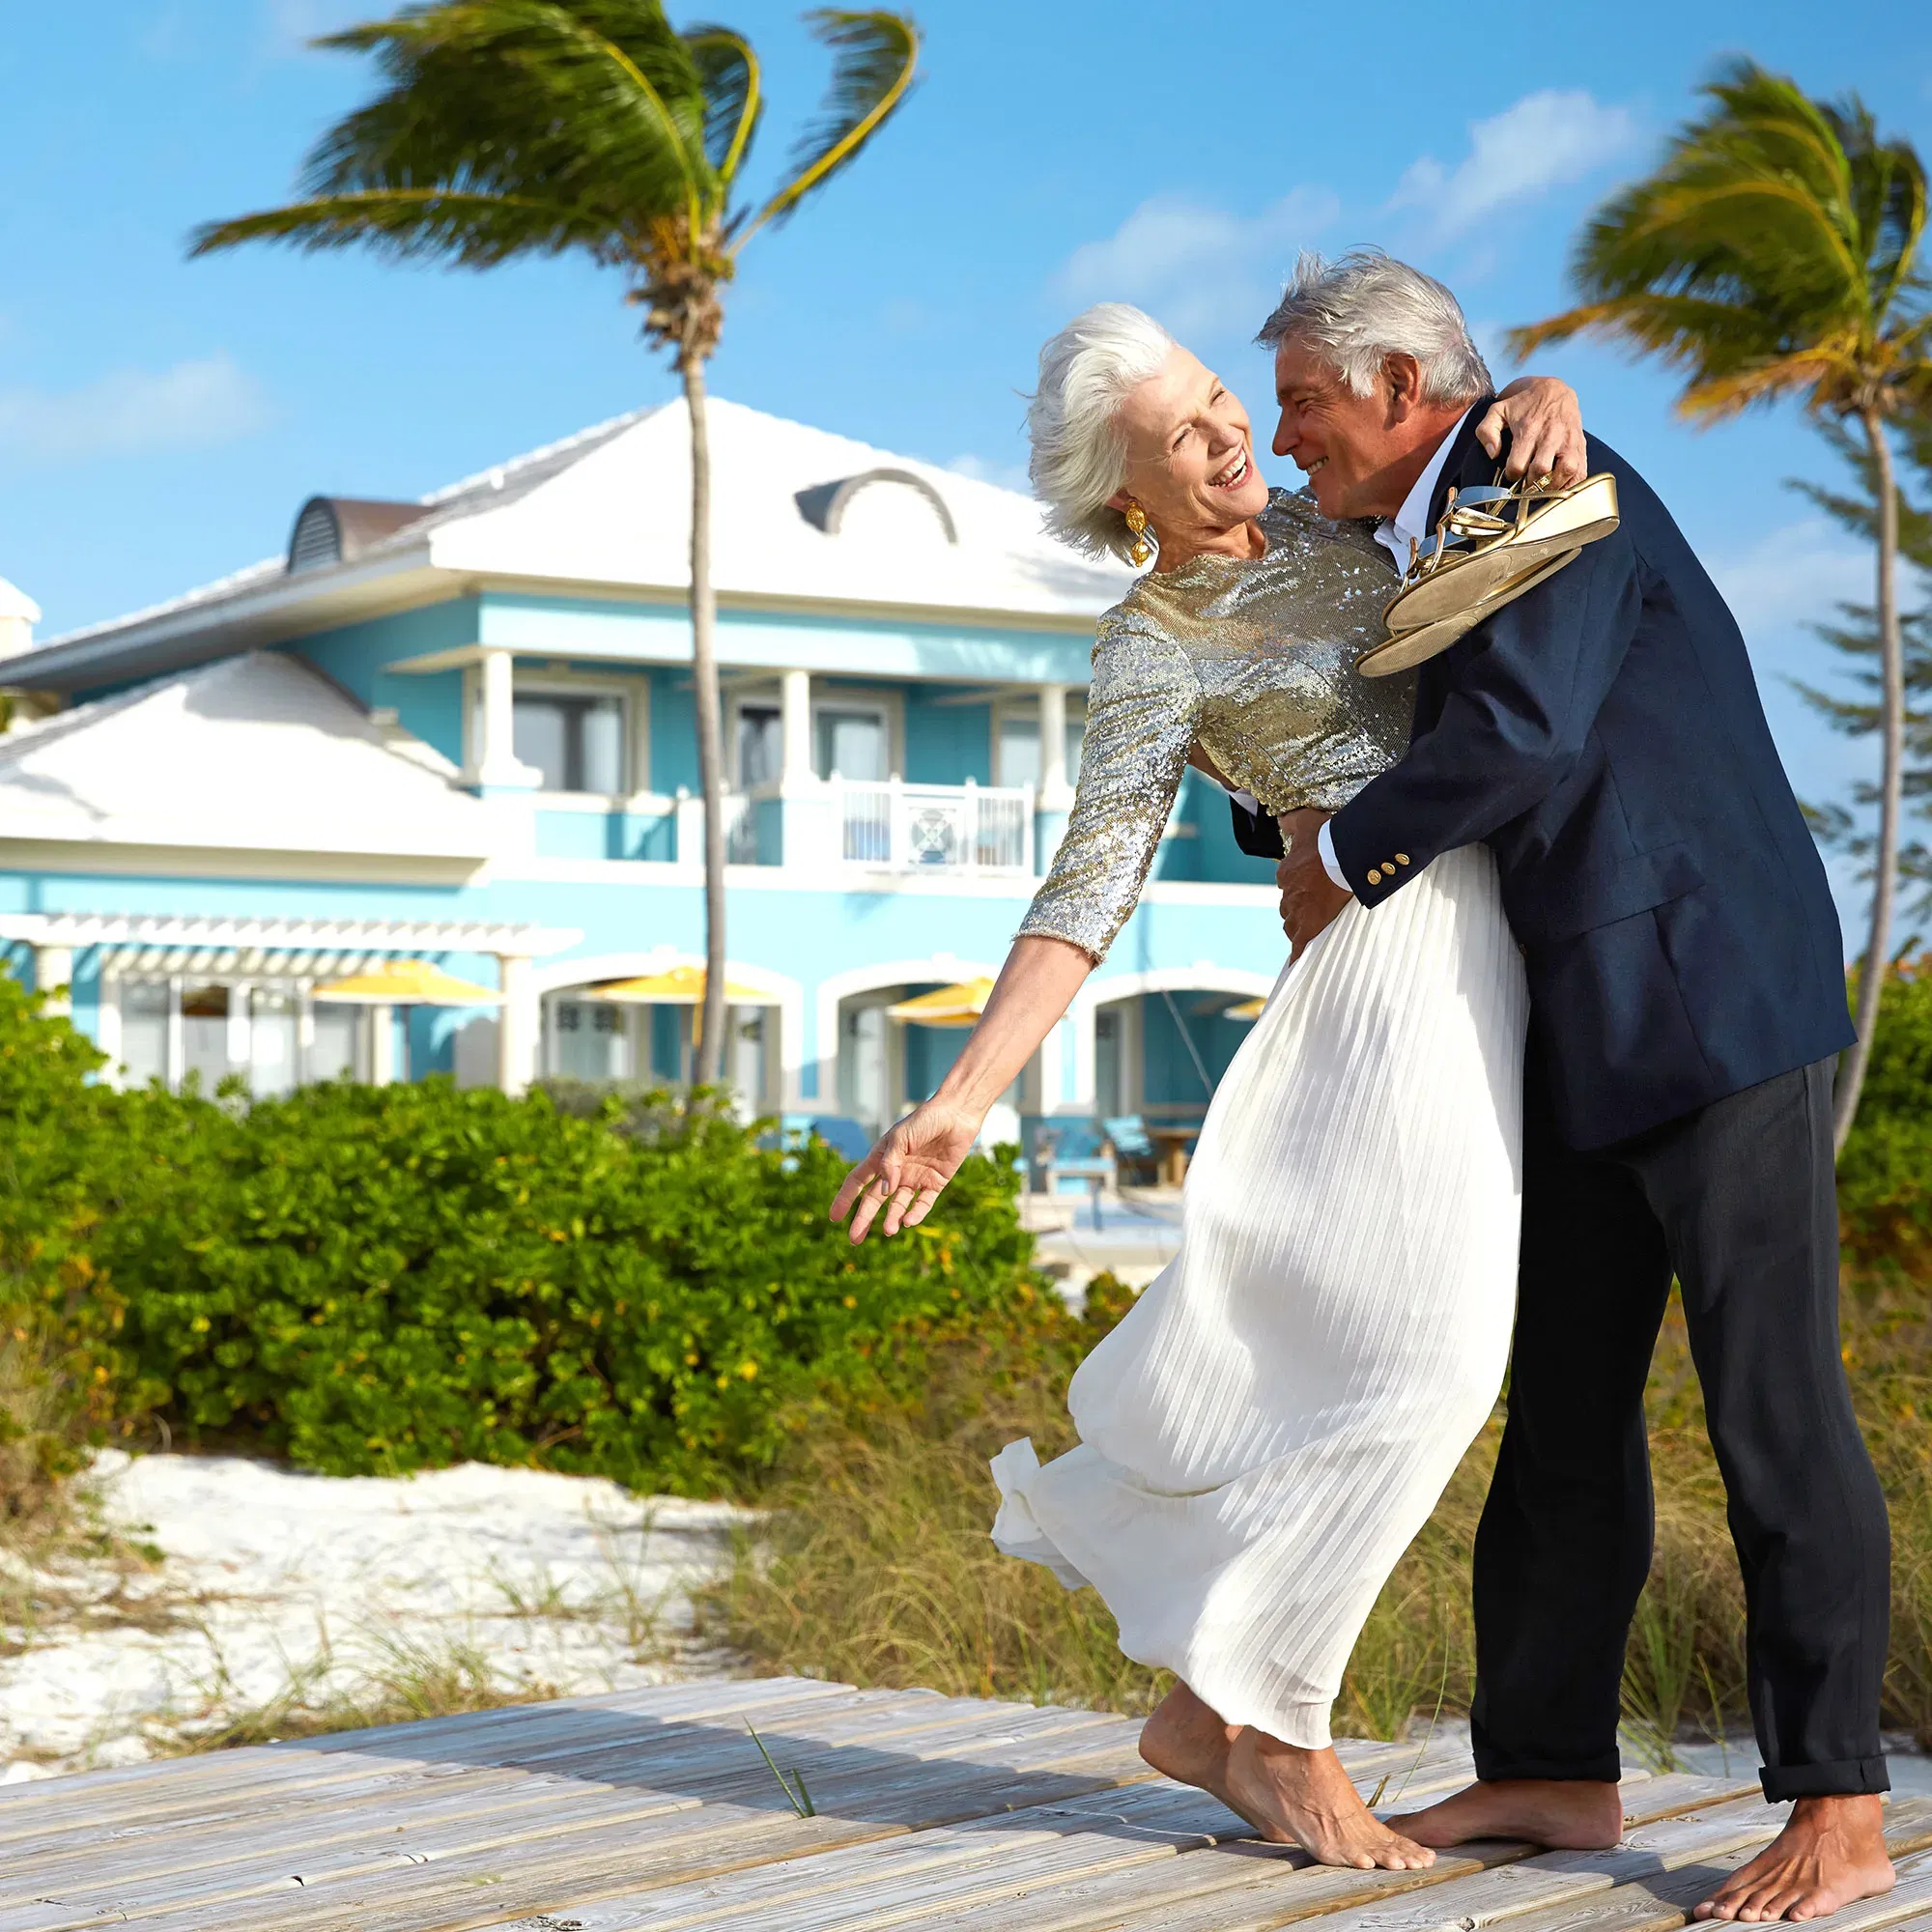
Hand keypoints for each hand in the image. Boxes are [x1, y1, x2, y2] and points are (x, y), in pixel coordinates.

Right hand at [829, 1099, 981, 1243]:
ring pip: (898, 1205)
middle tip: (855, 1239)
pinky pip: (923, 1203)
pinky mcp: (934, 1183)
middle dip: (864, 1219)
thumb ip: (890, 1163)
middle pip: (875, 1200)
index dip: (845, 1198)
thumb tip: (885, 1191)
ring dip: (892, 1218)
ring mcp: (915, 1179)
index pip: (857, 1182)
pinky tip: (909, 1222)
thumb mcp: (900, 1138)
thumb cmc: (924, 1120)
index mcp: (881, 1158)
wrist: (956, 1115)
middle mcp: (896, 1172)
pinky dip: (916, 1214)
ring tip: (889, 1230)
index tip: (834, 1217)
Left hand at [1276, 808, 1352, 954]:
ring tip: (1310, 931)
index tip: (1309, 888)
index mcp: (1287, 872)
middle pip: (1288, 907)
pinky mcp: (1309, 927)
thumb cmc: (1328, 839)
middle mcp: (1287, 893)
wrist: (1345, 857)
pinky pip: (1299, 946)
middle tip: (1313, 909)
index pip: (1288, 885)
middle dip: (1297, 909)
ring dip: (1298, 928)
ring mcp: (1297, 912)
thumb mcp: (1307, 821)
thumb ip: (1293, 821)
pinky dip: (1298, 954)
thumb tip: (1281, 819)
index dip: (1299, 888)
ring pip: (1291, 925)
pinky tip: (1297, 962)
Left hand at [1477, 377, 1586, 488]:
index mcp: (1529, 429)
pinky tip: (1559, 486)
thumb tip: (1493, 454)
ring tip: (1542, 486)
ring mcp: (1569, 441)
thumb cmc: (1524, 404)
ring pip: (1565, 471)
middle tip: (1526, 483)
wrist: (1555, 389)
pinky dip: (1571, 484)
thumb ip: (1487, 431)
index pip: (1517, 465)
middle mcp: (1551, 435)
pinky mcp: (1581, 445)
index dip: (1511, 475)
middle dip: (1530, 483)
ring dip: (1552, 485)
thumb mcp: (1498, 410)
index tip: (1511, 474)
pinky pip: (1581, 471)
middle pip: (1541, 470)